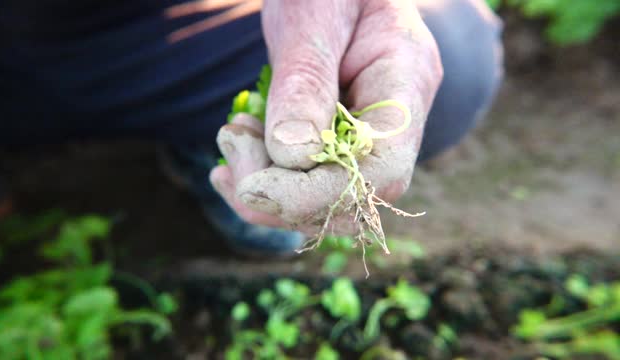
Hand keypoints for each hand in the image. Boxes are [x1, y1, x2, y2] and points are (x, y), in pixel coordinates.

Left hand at [210, 0, 441, 234]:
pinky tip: (238, 152)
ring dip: (267, 190)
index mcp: (407, 80)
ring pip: (328, 203)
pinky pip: (310, 186)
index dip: (318, 194)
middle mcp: (397, 121)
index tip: (252, 186)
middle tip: (232, 145)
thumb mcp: (312, 15)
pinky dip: (266, 182)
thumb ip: (305, 82)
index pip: (382, 169)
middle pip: (355, 197)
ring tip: (233, 139)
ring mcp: (371, 137)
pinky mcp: (341, 145)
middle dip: (283, 195)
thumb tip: (292, 158)